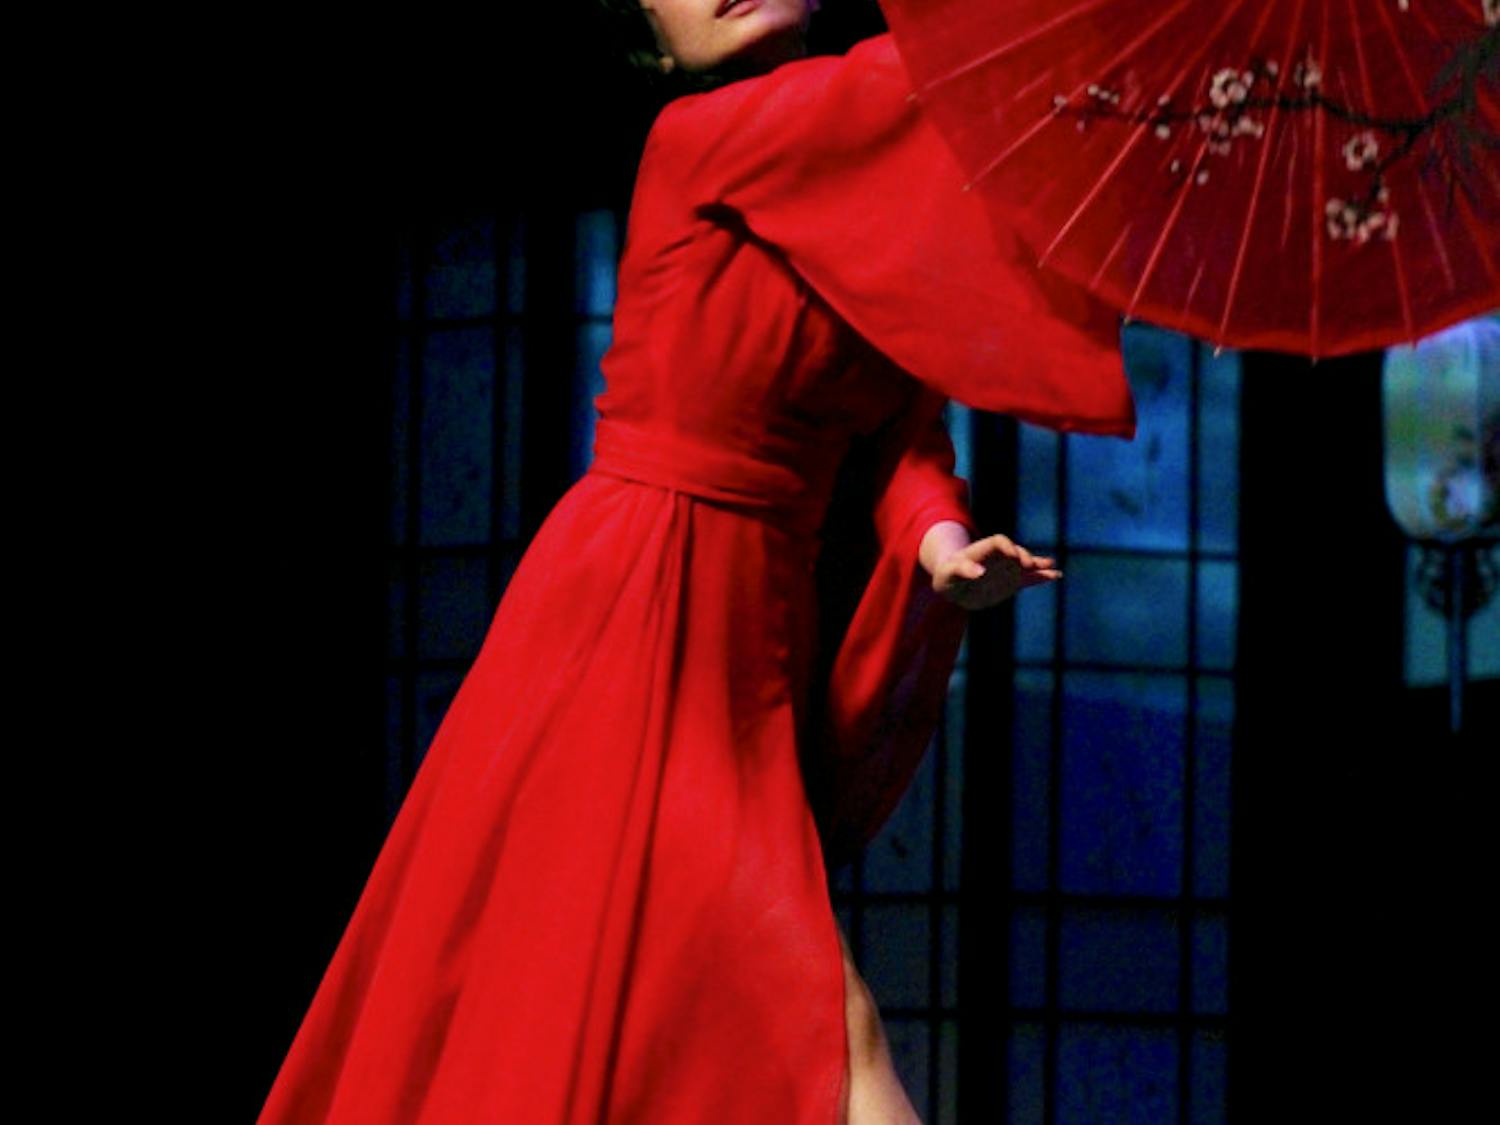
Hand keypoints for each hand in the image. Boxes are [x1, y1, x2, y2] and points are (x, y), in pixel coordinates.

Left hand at [921, 525, 1060, 609]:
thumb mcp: (948, 574)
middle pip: (1014, 551)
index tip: (1013, 557)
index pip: (997, 542)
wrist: (954, 586)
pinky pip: (1030, 578)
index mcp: (982, 551)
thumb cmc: (947, 577)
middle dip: (1023, 556)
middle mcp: (998, 557)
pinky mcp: (1013, 581)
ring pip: (1025, 564)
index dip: (1007, 547)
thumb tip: (978, 572)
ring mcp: (1007, 568)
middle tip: (1029, 565)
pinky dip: (1042, 577)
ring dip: (1038, 564)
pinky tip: (1056, 575)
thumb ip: (962, 571)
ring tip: (1051, 564)